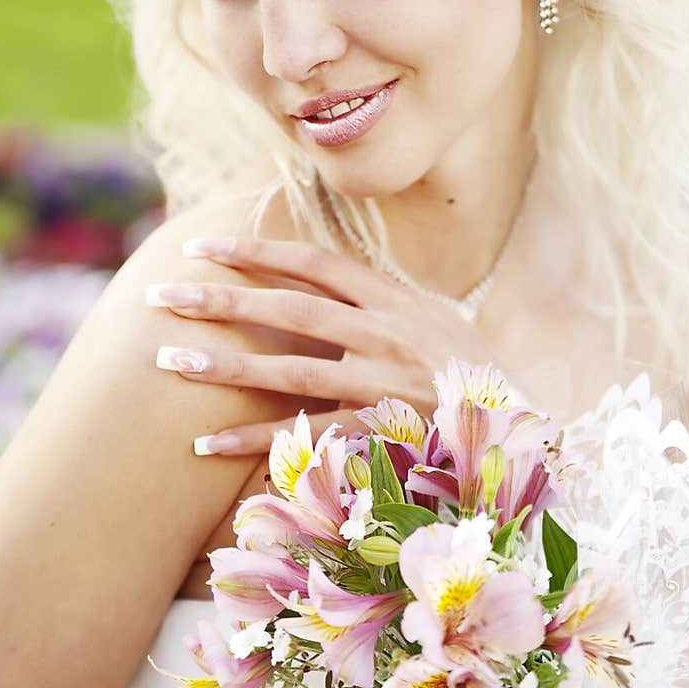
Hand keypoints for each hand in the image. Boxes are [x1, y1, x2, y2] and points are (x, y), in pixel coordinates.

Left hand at [147, 235, 500, 452]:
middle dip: (222, 299)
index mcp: (396, 301)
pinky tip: (206, 441)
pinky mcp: (380, 436)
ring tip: (168, 361)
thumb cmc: (474, 374)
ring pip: (288, 370)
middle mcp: (386, 336)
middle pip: (288, 309)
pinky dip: (254, 440)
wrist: (525, 431)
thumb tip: (328, 274)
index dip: (256, 251)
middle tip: (163, 296)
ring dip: (224, 365)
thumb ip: (383, 298)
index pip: (315, 264)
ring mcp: (383, 386)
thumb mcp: (437, 319)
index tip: (203, 245)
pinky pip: (305, 436)